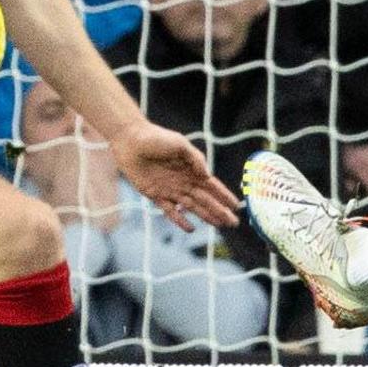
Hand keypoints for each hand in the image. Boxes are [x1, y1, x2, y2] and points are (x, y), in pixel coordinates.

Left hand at [107, 123, 237, 229]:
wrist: (130, 140)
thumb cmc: (156, 138)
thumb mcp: (180, 144)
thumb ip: (196, 159)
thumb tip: (208, 176)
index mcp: (191, 169)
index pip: (212, 186)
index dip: (225, 196)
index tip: (237, 206)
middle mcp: (183, 181)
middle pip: (205, 199)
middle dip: (220, 211)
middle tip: (233, 223)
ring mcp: (170, 189)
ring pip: (192, 207)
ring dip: (206, 216)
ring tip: (219, 226)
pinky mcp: (155, 195)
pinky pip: (170, 211)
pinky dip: (180, 220)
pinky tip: (191, 228)